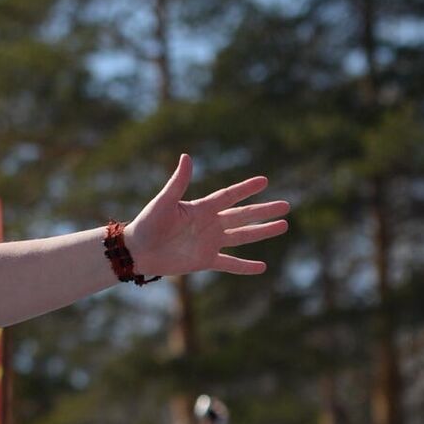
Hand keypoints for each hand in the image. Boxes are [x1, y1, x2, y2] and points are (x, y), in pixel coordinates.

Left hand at [121, 156, 289, 280]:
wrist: (137, 251)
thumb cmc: (147, 223)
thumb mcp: (163, 202)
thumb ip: (178, 182)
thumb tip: (187, 156)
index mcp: (201, 208)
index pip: (229, 196)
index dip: (246, 189)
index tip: (264, 180)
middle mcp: (210, 224)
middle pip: (243, 216)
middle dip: (264, 211)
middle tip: (286, 206)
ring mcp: (210, 242)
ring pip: (243, 237)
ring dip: (263, 232)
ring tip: (284, 226)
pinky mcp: (205, 260)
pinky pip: (230, 264)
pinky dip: (245, 266)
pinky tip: (263, 266)